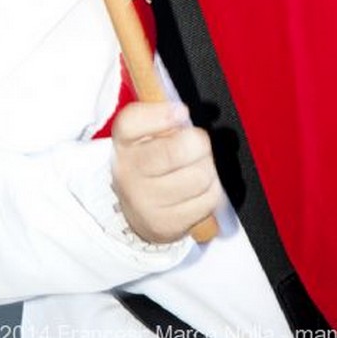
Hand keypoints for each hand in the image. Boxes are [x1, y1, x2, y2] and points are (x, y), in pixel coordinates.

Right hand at [111, 101, 221, 243]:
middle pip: (178, 151)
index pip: (131, 122)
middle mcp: (128, 172)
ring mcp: (145, 202)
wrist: (138, 207)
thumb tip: (184, 114)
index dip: (162, 115)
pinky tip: (199, 188)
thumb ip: (166, 115)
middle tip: (198, 143)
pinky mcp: (165, 225)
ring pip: (200, 176)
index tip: (182, 113)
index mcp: (123, 141)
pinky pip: (209, 199)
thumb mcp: (149, 131)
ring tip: (198, 166)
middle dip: (199, 142)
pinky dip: (212, 189)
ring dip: (208, 167)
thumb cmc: (151, 158)